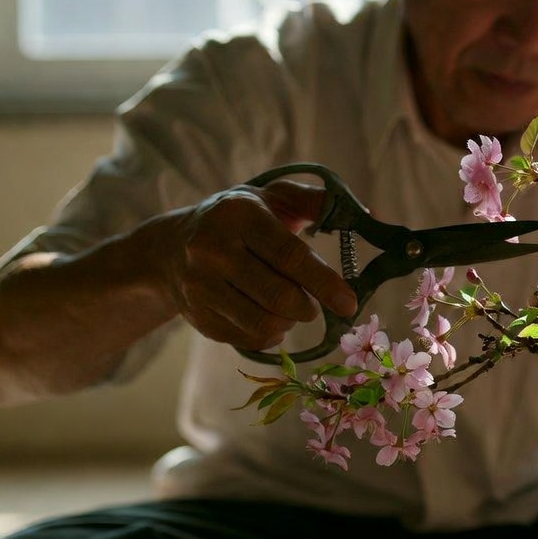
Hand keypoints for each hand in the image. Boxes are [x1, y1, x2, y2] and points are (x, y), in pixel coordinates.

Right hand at [155, 180, 357, 350]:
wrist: (170, 248)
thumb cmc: (238, 220)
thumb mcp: (272, 198)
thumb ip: (317, 202)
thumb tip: (367, 215)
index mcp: (238, 215)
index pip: (290, 256)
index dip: (325, 283)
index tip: (350, 304)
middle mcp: (212, 250)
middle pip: (279, 296)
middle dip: (309, 307)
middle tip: (315, 304)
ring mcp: (199, 286)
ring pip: (265, 324)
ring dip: (290, 322)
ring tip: (288, 306)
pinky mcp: (197, 317)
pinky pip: (249, 340)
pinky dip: (269, 334)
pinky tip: (264, 314)